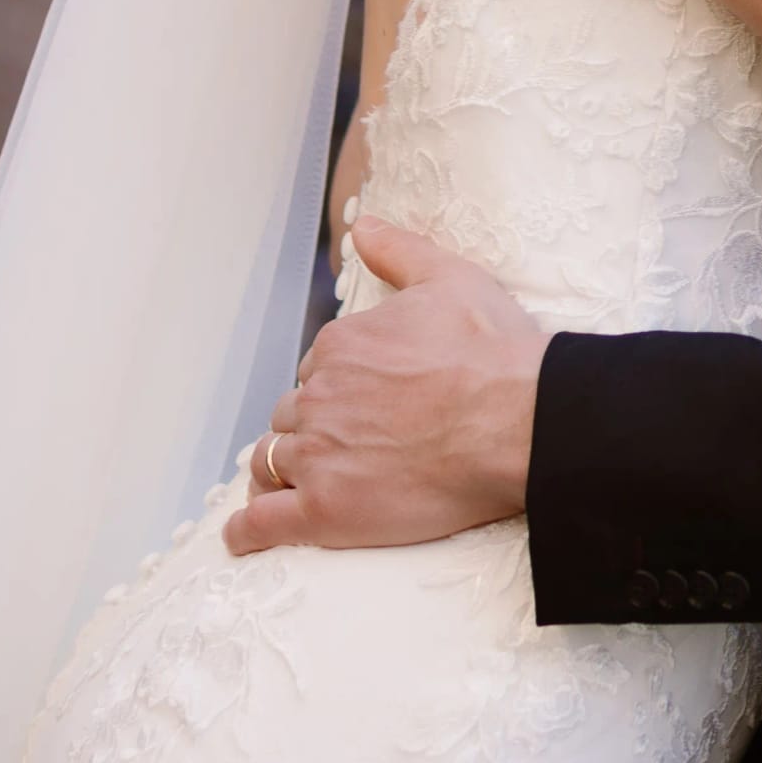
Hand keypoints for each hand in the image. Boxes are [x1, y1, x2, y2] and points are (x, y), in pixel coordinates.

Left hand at [221, 218, 548, 556]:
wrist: (518, 421)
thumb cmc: (493, 353)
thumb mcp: (450, 278)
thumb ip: (399, 251)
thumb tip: (363, 227)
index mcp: (340, 346)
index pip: (315, 371)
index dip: (337, 388)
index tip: (366, 403)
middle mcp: (317, 398)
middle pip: (290, 417)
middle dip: (309, 430)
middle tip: (345, 449)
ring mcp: (317, 456)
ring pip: (269, 464)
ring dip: (277, 473)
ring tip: (292, 488)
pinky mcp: (325, 511)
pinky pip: (262, 523)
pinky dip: (245, 530)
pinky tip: (243, 535)